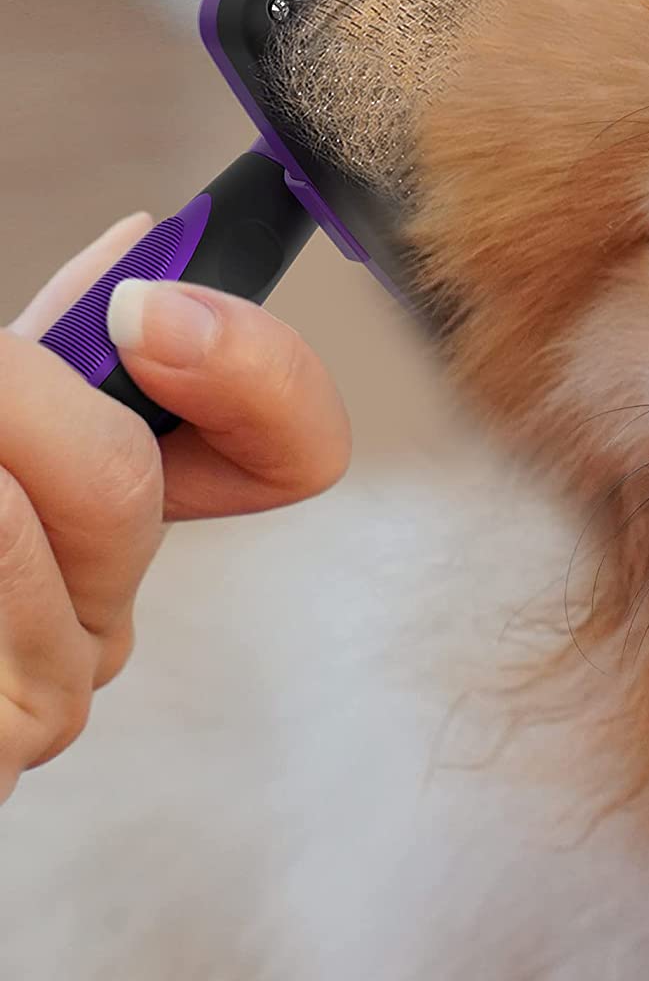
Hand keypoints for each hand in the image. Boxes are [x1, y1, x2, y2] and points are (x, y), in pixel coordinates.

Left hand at [0, 213, 350, 801]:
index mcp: (105, 520)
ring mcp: (52, 687)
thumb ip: (53, 348)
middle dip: (8, 391)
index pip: (287, 454)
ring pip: (40, 510)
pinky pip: (0, 559)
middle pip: (128, 472)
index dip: (262, 374)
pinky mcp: (6, 741)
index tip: (147, 313)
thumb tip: (144, 239)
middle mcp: (100, 604)